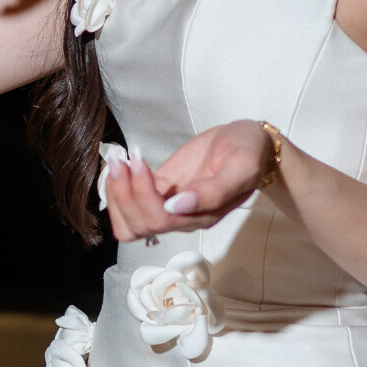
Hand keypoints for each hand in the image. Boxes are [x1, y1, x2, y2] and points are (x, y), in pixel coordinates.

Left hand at [98, 120, 270, 240]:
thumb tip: (177, 206)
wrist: (250, 142)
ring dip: (116, 196)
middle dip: (124, 193)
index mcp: (203, 216)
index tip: (139, 162)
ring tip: (118, 163)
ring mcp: (169, 205)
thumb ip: (214, 191)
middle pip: (140, 224)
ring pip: (130, 222)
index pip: (161, 220)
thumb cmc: (249, 153)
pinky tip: (121, 166)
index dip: (142, 195)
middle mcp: (183, 217)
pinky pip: (130, 205)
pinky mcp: (160, 190)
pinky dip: (117, 190)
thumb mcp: (242, 167)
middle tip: (122, 160)